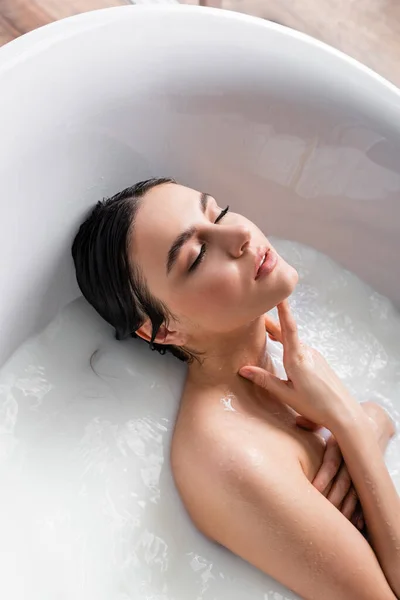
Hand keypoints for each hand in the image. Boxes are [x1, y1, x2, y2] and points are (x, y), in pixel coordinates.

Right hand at [242, 301, 360, 429]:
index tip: (279, 294)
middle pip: (286, 333)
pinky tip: (285, 354)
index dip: (283, 310)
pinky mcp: (319, 362)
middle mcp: (307, 352)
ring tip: (266, 333)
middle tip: (257, 315)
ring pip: (293, 343)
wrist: (345, 414)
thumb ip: (265, 380)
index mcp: (297, 358)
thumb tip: (243, 370)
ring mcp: (315, 356)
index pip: (288, 328)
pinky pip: (301, 350)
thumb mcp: (287, 395)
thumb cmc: (316, 406)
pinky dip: (289, 347)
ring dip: (280, 337)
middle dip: (272, 324)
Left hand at [297, 402, 395, 529]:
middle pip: (345, 480)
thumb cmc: (343, 425)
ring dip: (349, 507)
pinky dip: (363, 511)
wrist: (374, 421)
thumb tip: (299, 422)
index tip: (314, 490)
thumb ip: (313, 423)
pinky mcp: (370, 477)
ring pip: (357, 491)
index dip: (324, 475)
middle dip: (335, 497)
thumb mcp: (329, 420)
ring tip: (340, 522)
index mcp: (341, 443)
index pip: (332, 461)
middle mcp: (353, 457)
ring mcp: (363, 469)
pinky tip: (359, 525)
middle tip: (323, 512)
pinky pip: (367, 497)